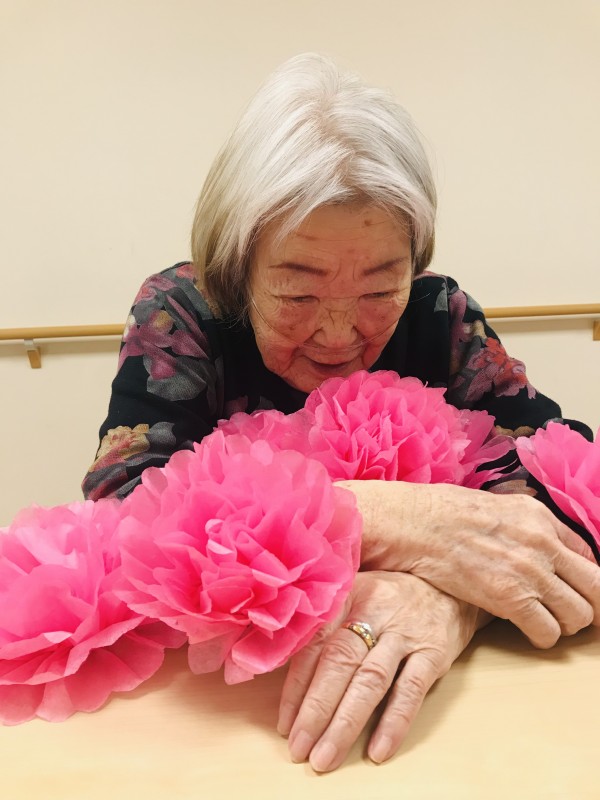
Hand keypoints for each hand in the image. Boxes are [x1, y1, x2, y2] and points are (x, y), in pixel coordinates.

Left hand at [278, 570, 485, 772]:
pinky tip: (377, 751)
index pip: (314, 642)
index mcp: (347, 595)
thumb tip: (283, 674)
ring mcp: (405, 631)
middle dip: (315, 710)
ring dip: (345, 723)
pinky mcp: (434, 651)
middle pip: (339, 662)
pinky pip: (411, 690)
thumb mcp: (356, 597)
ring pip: (370, 680)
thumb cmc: (389, 599)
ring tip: (326, 757)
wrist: (448, 586)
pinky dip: (393, 722)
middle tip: (298, 748)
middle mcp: (374, 609)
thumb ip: (326, 627)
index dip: (296, 685)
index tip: (284, 724)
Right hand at [338, 480, 599, 647]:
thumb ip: (527, 526)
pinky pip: (548, 632)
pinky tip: (528, 631)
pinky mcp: (511, 599)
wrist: (416, 523)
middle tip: (580, 617)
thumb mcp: (497, 507)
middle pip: (596, 587)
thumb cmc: (444, 515)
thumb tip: (545, 548)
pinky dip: (542, 637)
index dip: (588, 580)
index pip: (589, 555)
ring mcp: (529, 572)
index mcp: (540, 517)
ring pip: (578, 614)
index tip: (582, 592)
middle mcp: (543, 543)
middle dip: (592, 606)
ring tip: (546, 622)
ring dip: (565, 623)